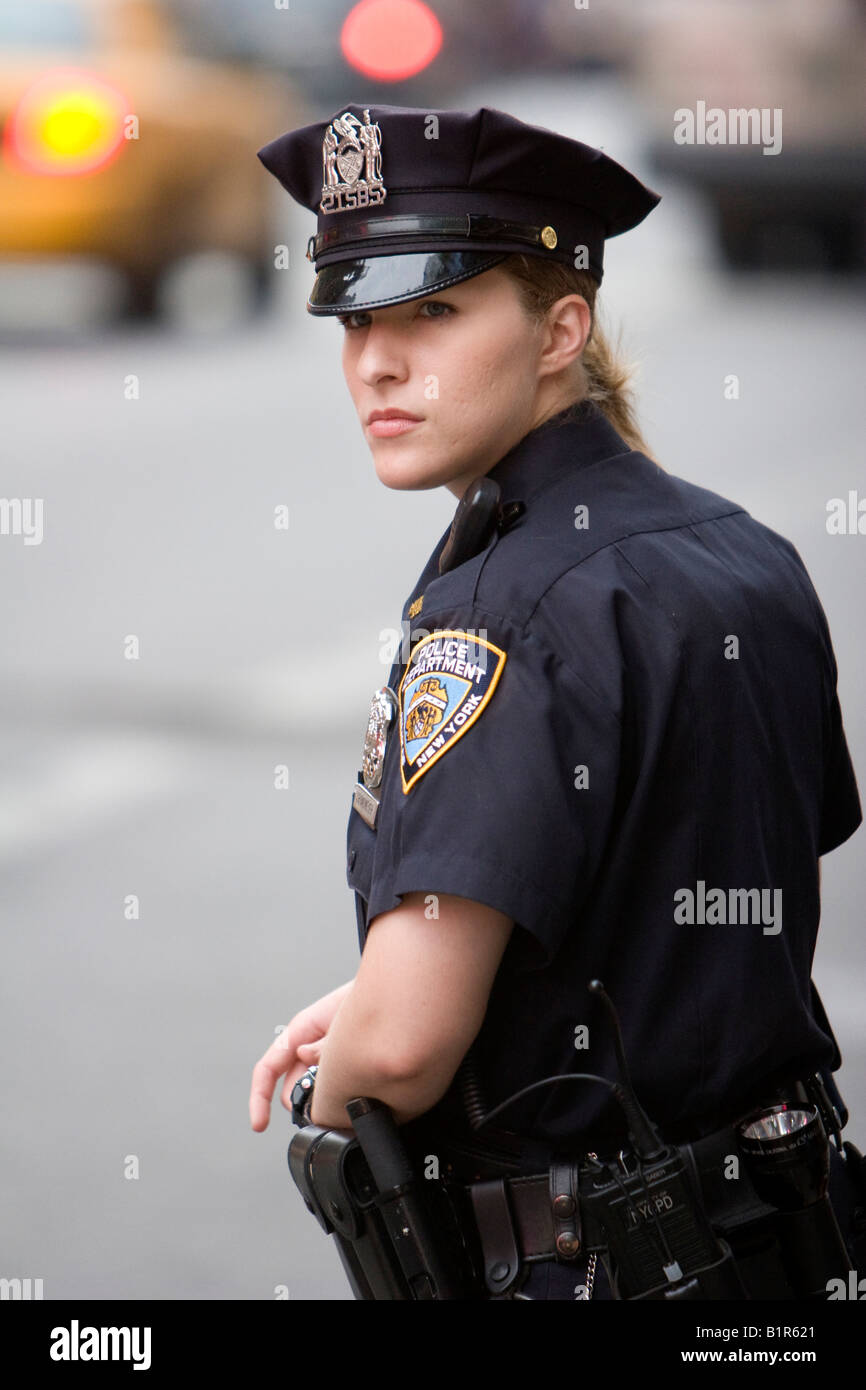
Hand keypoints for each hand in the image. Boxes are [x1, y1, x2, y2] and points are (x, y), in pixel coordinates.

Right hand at [249, 979, 353, 1130]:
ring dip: (325, 1099)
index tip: (259, 1125)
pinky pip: (332, 1087)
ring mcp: (324, 1055)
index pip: (268, 1068)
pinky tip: (361, 1090)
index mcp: (301, 1030)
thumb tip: (304, 1055)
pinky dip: (339, 1095)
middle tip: (333, 1105)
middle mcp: (307, 1044)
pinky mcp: (342, 1064)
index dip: (259, 1098)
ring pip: (313, 1091)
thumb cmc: (368, 995)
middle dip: (305, 1104)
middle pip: (293, 1088)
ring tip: (353, 1089)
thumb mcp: (344, 1014)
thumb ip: (324, 1038)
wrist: (396, 992)